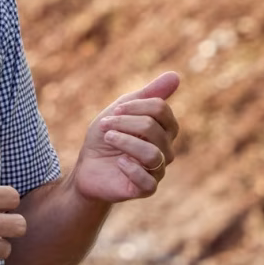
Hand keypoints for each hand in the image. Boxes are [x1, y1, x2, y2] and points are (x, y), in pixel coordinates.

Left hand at [71, 71, 180, 203]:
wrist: (87, 167)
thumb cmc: (106, 137)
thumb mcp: (121, 111)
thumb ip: (147, 94)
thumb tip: (176, 75)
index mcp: (162, 129)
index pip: (161, 109)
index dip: (135, 106)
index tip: (116, 110)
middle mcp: (166, 150)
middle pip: (153, 128)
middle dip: (124, 123)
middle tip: (105, 125)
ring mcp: (158, 171)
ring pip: (152, 154)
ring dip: (124, 142)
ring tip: (108, 139)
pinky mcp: (146, 189)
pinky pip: (148, 181)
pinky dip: (130, 168)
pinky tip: (118, 162)